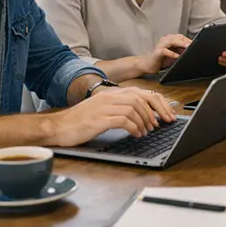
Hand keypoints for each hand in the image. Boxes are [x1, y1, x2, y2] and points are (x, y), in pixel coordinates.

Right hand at [51, 86, 176, 146]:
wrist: (58, 126)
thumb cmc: (80, 121)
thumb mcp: (103, 110)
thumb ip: (120, 108)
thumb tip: (143, 115)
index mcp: (112, 93)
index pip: (142, 92)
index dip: (158, 103)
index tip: (167, 114)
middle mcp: (110, 96)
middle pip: (142, 98)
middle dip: (156, 111)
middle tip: (162, 124)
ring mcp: (105, 106)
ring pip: (135, 108)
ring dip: (145, 121)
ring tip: (148, 131)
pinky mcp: (101, 118)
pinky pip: (125, 120)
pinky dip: (135, 127)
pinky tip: (137, 134)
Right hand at [140, 34, 191, 73]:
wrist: (147, 64)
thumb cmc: (160, 59)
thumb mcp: (173, 54)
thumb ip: (181, 51)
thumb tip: (192, 51)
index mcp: (169, 39)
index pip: (181, 37)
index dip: (188, 39)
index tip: (197, 43)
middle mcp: (164, 40)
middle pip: (177, 37)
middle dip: (186, 40)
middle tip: (194, 44)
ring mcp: (160, 46)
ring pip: (171, 41)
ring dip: (180, 44)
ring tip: (187, 47)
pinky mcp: (157, 53)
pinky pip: (164, 51)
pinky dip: (171, 53)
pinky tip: (177, 56)